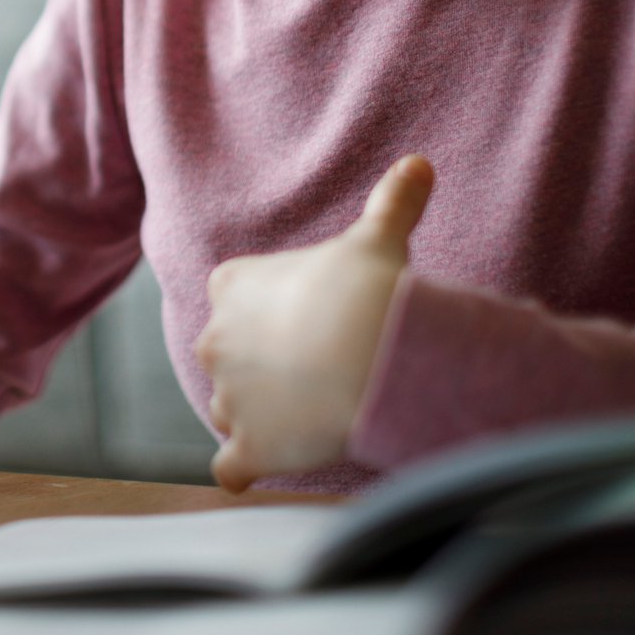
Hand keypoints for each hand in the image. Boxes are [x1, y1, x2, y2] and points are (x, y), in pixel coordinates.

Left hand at [194, 155, 433, 492]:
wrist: (367, 356)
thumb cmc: (365, 291)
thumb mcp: (378, 238)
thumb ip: (392, 203)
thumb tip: (419, 163)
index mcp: (233, 286)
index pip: (231, 292)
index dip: (261, 305)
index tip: (301, 312)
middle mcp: (216, 341)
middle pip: (225, 354)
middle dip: (256, 364)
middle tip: (310, 370)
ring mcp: (227, 398)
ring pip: (228, 409)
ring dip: (255, 416)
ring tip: (304, 418)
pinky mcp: (246, 447)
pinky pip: (229, 468)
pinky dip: (241, 470)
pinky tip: (260, 469)